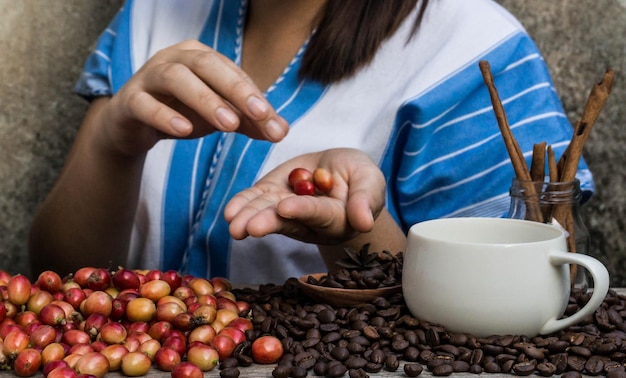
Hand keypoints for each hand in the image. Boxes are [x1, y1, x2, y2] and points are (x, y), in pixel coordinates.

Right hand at [95, 40, 288, 155]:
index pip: (232, 73)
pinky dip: (164, 115)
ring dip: (205, 100)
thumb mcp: (218, 117)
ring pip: (176, 78)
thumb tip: (282, 132)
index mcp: (199, 57)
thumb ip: (249, 123)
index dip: (255, 96)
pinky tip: (185, 130)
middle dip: (236, 89)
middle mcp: (173, 59)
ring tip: (228, 125)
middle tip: (259, 114)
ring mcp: (148, 76)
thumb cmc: (179, 113)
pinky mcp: (128, 100)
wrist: (132, 127)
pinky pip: (145, 103)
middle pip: (207, 65)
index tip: (274, 122)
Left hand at [224, 148, 385, 244]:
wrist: (341, 172)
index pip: (317, 213)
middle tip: (250, 228)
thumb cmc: (361, 179)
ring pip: (266, 213)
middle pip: (286, 221)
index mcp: (335, 217)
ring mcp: (286, 208)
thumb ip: (365, 199)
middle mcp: (307, 220)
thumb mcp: (370, 181)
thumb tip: (365, 223)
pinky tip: (230, 212)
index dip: (302, 210)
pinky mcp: (271, 195)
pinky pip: (255, 201)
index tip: (286, 208)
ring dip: (248, 217)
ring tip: (233, 223)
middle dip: (267, 222)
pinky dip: (242, 205)